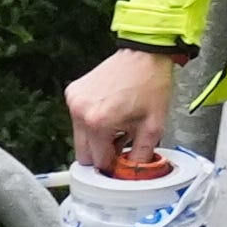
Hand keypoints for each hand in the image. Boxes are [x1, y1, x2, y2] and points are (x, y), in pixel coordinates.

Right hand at [65, 48, 175, 170]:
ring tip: (119, 124)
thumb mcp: (154, 125)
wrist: (144, 55)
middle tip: (121, 144)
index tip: (121, 163)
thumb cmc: (150, 84)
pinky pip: (78, 118)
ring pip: (79, 136)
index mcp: (98, 122)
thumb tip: (134, 172)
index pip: (97, 160)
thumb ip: (142, 154)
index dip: (112, 164)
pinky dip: (92, 120)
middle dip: (102, 153)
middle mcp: (80, 112)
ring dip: (97, 137)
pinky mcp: (72, 92)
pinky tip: (110, 111)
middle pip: (82, 152)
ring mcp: (73, 101)